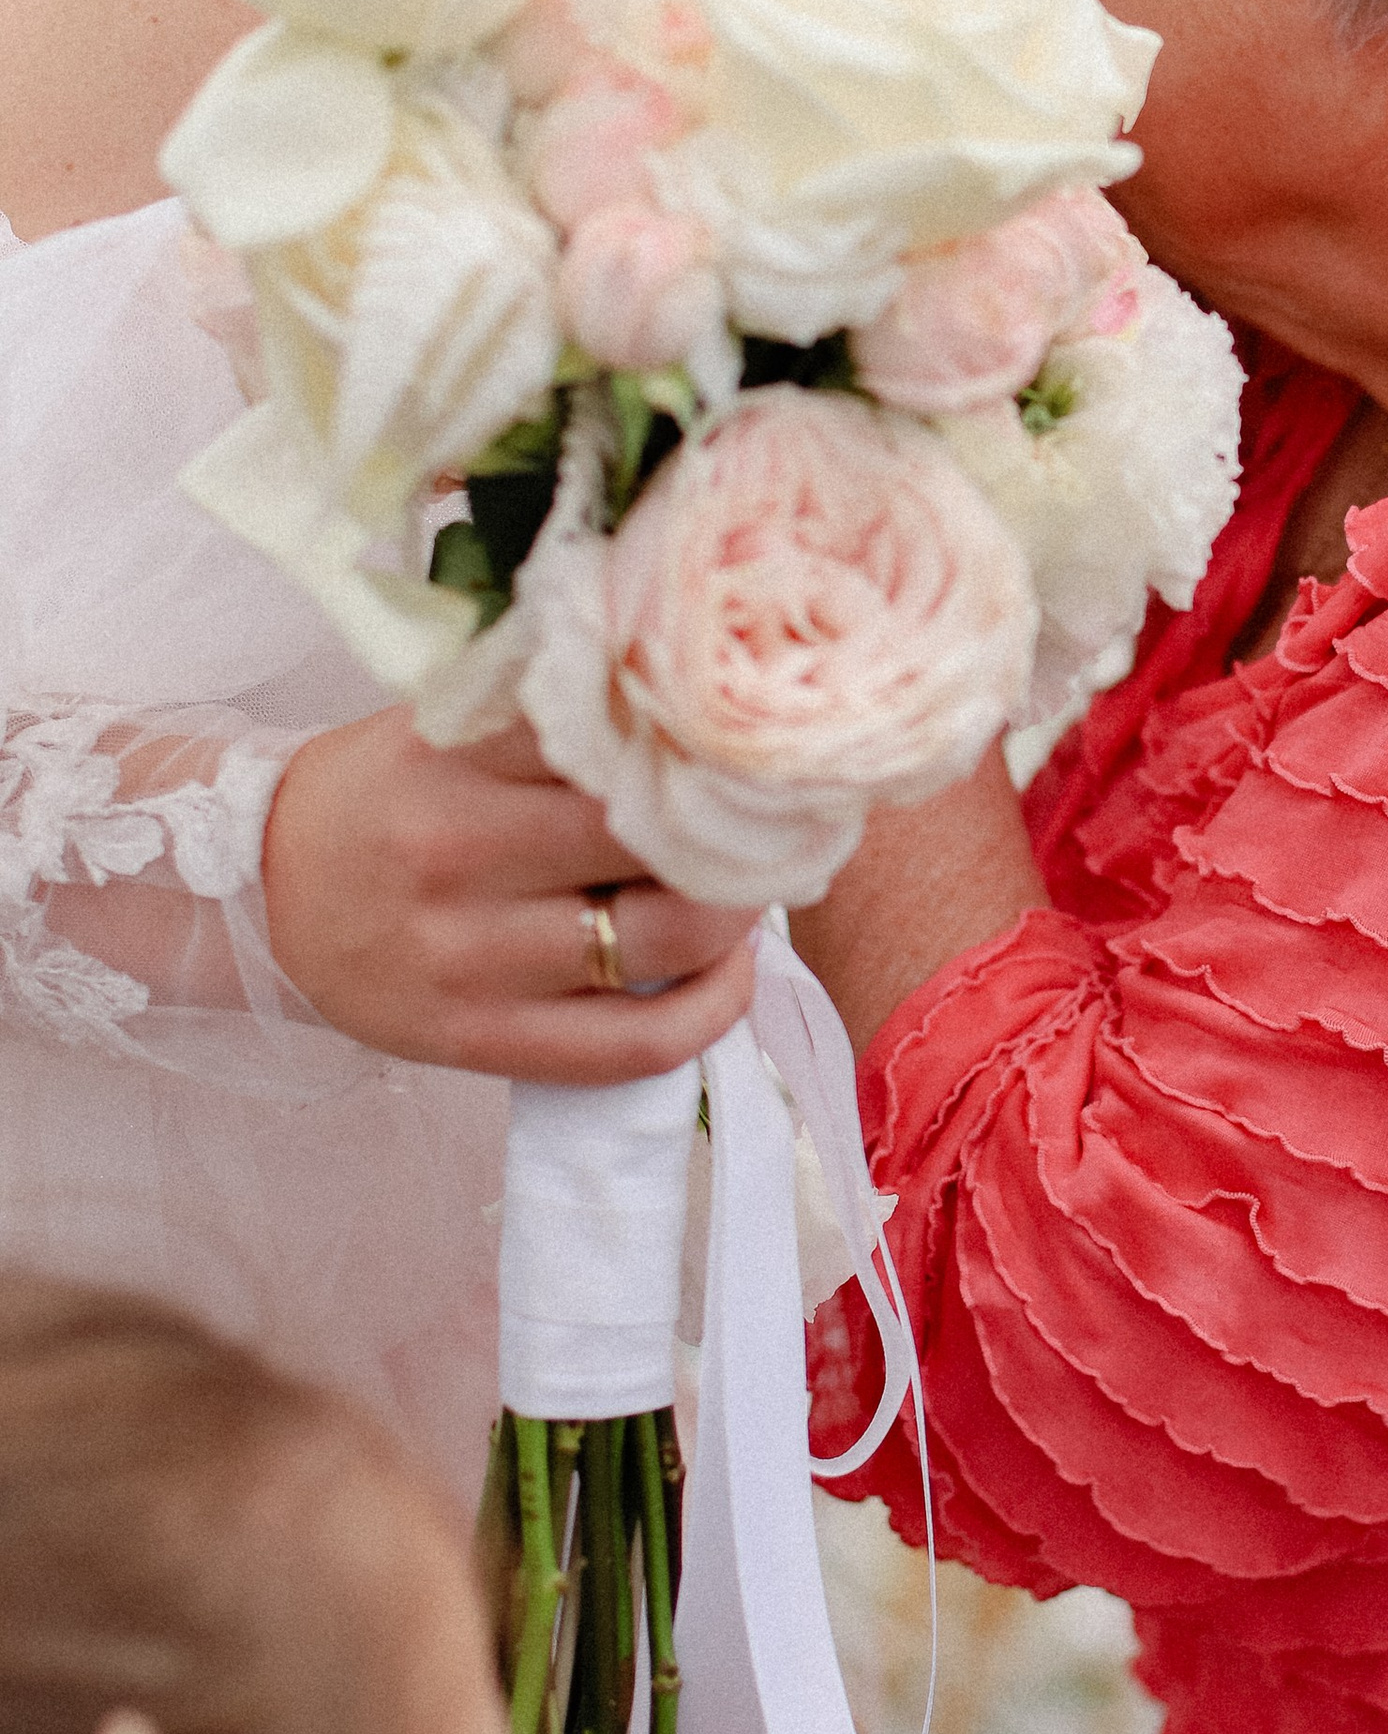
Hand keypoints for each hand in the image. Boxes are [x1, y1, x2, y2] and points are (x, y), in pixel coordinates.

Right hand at [265, 711, 760, 1082]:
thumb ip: (551, 709)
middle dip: (740, 824)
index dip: (709, 736)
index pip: (613, 731)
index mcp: (450, 756)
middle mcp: (456, 854)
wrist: (263, 894)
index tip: (760, 735)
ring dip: (738, 914)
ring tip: (750, 886)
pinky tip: (728, 972)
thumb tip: (694, 689)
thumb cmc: (384, 796)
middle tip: (778, 812)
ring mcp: (467, 958)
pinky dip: (711, 1012)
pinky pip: (633, 1044)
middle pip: (655, 834)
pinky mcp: (476, 1040)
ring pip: (662, 939)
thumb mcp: (444, 725)